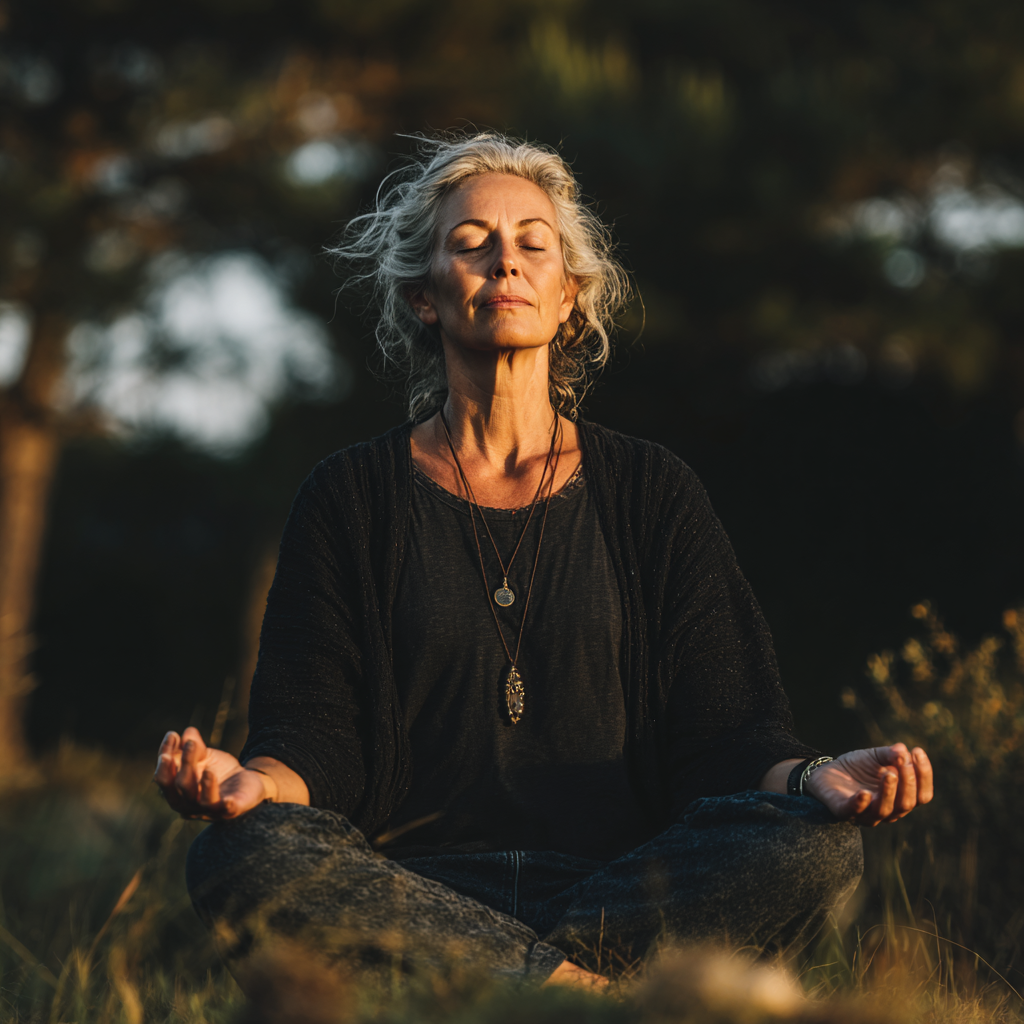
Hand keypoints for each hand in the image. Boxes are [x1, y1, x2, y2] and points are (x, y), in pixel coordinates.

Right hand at [154, 727, 271, 819]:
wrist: (247, 781)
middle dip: (184, 765)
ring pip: (202, 801)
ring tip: (208, 769)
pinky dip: (226, 806)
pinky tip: (229, 800)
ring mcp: (211, 810)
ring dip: (204, 785)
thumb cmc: (218, 770)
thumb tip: (188, 732)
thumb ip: (194, 746)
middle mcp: (190, 806)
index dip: (165, 757)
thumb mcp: (205, 756)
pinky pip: (227, 810)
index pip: (164, 777)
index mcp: (177, 793)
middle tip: (190, 745)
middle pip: (181, 786)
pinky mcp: (232, 810)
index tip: (172, 735)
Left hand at [804, 743, 933, 825]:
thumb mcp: (876, 756)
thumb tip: (903, 751)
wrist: (827, 771)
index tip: (917, 751)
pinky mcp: (843, 811)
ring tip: (889, 773)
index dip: (924, 775)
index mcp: (900, 798)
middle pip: (906, 804)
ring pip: (885, 810)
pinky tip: (864, 792)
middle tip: (904, 762)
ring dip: (889, 792)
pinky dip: (860, 803)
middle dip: (908, 782)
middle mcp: (887, 811)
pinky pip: (855, 812)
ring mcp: (866, 814)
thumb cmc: (857, 767)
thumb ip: (890, 754)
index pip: (922, 795)